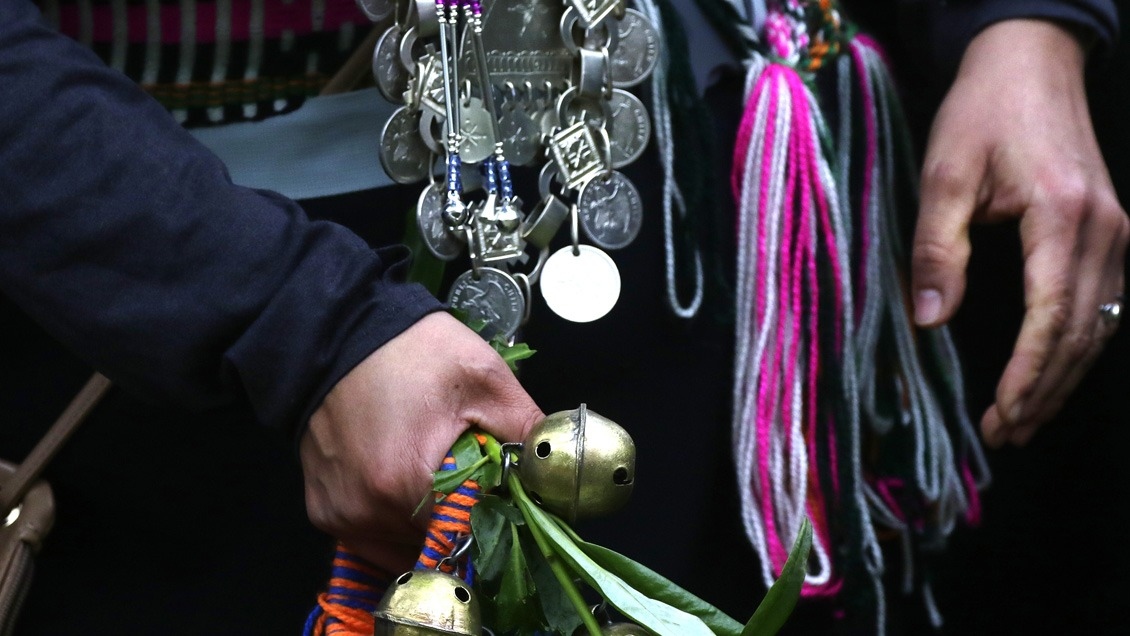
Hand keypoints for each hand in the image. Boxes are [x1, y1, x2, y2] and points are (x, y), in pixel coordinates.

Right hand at [299, 311, 543, 571]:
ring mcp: (339, 515)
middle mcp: (365, 513)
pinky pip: (369, 537)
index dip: (493, 523)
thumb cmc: (411, 351)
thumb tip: (555, 469)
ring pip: (401, 549)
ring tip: (433, 478)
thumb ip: (525, 429)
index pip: (466, 539)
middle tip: (471, 483)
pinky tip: (403, 484)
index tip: (502, 499)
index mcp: (406, 485)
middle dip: (460, 523)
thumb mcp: (484, 378)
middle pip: (434, 547)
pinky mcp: (323, 510)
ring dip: (426, 526)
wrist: (341, 330)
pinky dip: (392, 522)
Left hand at [911, 20, 1127, 447]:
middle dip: (1044, 392)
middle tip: (1003, 434)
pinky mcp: (1111, 230)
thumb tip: (929, 320)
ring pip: (1099, 325)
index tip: (1001, 416)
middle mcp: (1106, 231)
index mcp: (1066, 219)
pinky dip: (1077, 346)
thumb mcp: (945, 173)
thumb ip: (937, 248)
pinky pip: (1104, 303)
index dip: (1028, 376)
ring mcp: (1117, 232)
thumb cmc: (985, 112)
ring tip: (1023, 420)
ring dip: (1063, 378)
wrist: (1031, 62)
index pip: (1052, 319)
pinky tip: (1052, 372)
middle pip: (1082, 334)